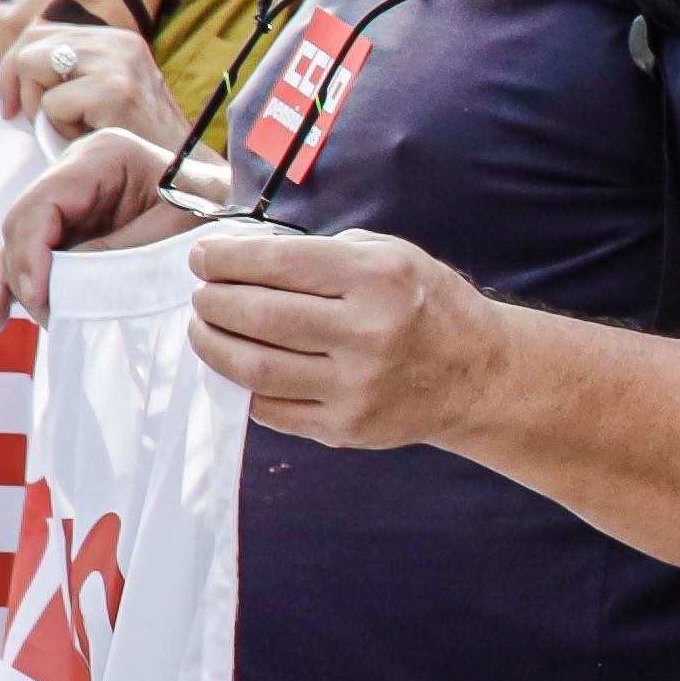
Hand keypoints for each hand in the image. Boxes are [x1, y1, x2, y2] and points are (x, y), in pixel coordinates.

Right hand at [0, 125, 218, 318]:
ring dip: (9, 284)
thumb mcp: (175, 228)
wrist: (234, 208)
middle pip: (25, 224)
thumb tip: (63, 285)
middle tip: (43, 315)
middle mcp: (75, 174)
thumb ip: (119, 253)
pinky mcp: (72, 228)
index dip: (30, 250)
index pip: (43, 202)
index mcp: (102, 156)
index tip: (37, 294)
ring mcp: (70, 201)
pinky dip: (21, 285)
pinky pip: (37, 256)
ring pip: (23, 243)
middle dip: (23, 272)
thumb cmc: (213, 208)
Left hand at [4, 18, 177, 158]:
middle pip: (31, 44)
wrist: (180, 175)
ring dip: (37, 106)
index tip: (11, 104)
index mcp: (116, 39)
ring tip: (67, 128)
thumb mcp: (103, 91)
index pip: (41, 33)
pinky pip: (52, 104)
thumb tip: (12, 70)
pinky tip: (85, 138)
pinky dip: (58, 128)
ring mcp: (118, 64)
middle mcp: (119, 42)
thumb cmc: (133, 140)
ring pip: (32, 65)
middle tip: (28, 119)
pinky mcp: (115, 93)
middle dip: (16, 84)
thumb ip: (69, 71)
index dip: (15, 67)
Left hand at [182, 221, 507, 452]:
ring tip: (203, 330)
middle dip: (214, 302)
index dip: (226, 260)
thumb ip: (321, 254)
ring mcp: (357, 385)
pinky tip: (238, 366)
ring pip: (255, 368)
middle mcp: (368, 332)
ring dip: (214, 346)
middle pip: (259, 316)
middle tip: (201, 296)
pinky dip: (242, 386)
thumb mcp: (388, 255)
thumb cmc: (424, 303)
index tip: (202, 258)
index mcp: (378, 278)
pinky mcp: (346, 426)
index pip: (278, 263)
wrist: (478, 374)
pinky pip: (271, 409)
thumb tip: (242, 257)